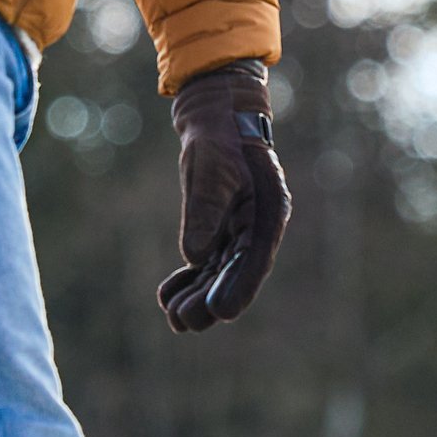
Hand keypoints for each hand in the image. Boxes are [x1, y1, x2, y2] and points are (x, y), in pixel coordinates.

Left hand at [160, 59, 289, 331]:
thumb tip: (195, 257)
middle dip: (210, 299)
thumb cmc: (218, 135)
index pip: (254, 258)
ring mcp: (239, 229)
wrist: (215, 114)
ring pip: (218, 272)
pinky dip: (188, 278)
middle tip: (184, 322)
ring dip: (197, 294)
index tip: (220, 313)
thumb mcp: (211, 165)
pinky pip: (205, 261)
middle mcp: (257, 226)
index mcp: (268, 211)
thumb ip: (205, 209)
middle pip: (236, 272)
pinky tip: (167, 294)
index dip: (238, 288)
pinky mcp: (219, 227)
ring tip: (172, 316)